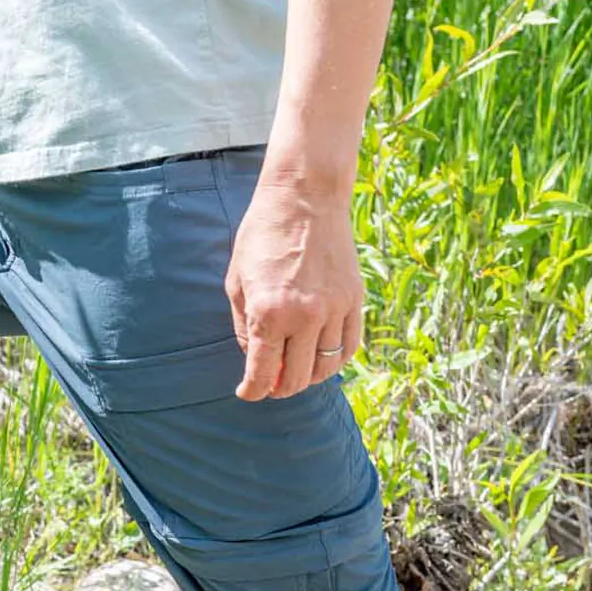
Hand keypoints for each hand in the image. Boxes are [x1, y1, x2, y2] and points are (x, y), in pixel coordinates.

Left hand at [224, 177, 363, 399]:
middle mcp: (305, 317)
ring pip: (326, 368)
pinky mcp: (355, 299)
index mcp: (269, 313)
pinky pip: (349, 346)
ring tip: (294, 369)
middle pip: (296, 379)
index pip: (262, 374)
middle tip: (270, 383)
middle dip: (278, 388)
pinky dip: (335, 360)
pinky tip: (321, 357)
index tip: (247, 393)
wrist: (305, 197)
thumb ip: (243, 327)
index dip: (252, 391)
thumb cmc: (262, 236)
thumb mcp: (236, 282)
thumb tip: (255, 359)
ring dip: (307, 377)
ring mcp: (335, 309)